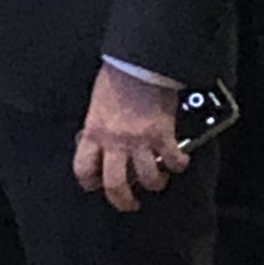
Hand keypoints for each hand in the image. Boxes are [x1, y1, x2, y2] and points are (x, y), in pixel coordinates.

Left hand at [72, 64, 186, 214]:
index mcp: (94, 132)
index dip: (89, 181)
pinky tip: (180, 162)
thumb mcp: (97, 103)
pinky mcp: (163, 135)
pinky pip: (172, 161)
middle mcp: (115, 142)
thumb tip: (101, 139)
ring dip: (154, 183)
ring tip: (158, 181)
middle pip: (115, 184)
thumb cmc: (118, 75)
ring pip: (147, 178)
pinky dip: (178, 165)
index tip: (95, 185)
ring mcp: (140, 141)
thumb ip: (99, 126)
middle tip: (129, 203)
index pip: (83, 168)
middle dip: (122, 200)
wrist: (141, 61)